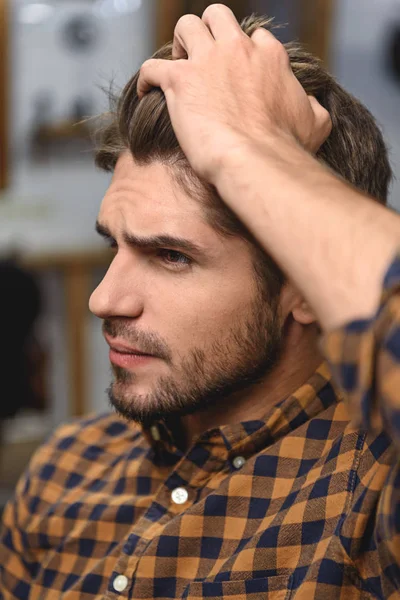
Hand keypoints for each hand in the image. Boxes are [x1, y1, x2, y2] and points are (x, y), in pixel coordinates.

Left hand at [137, 4, 331, 182]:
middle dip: (208, 32)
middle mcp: (237, 50)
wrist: (256, 161)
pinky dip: (147, 78)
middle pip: (217, 17)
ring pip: (185, 26)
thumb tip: (310, 105)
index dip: (243, 53)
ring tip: (179, 65)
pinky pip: (152, 67)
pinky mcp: (180, 81)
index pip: (254, 37)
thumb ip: (312, 106)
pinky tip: (147, 91)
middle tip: (204, 60)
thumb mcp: (315, 123)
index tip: (236, 73)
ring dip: (179, 42)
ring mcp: (206, 62)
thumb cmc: (286, 148)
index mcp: (268, 56)